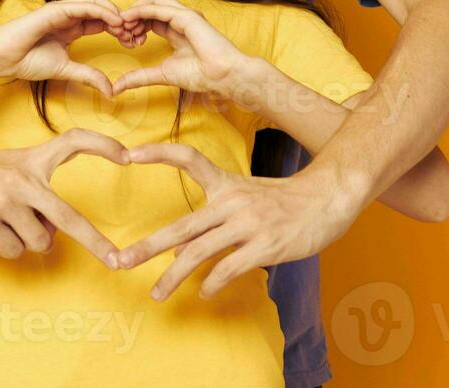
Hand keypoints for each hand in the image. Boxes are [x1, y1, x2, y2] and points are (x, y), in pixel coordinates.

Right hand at [0, 0, 140, 96]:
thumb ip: (88, 76)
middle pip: (103, 8)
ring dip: (114, 12)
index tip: (133, 42)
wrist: (2, 58)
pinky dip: (101, 10)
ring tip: (126, 27)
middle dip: (121, 19)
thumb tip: (111, 91)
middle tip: (135, 35)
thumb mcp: (66, 70)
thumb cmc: (27, 61)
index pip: (102, 21)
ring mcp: (62, 10)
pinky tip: (113, 21)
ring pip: (95, 1)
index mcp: (72, 27)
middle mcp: (69, 15)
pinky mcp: (55, 9)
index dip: (119, 28)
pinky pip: (83, 5)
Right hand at [0, 128, 131, 264]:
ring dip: (30, 241)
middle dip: (97, 243)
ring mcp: (5, 202)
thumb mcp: (15, 165)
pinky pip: (13, 250)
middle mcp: (24, 181)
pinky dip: (7, 246)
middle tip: (116, 261)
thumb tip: (54, 233)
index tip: (127, 155)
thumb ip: (38, 192)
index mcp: (34, 162)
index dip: (102, 145)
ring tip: (9, 222)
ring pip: (38, 242)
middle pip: (69, 218)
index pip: (74, 142)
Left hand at [109, 0, 255, 101]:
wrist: (222, 76)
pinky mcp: (187, 16)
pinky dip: (142, 11)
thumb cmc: (201, 75)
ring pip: (154, 2)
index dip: (135, 25)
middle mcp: (181, 19)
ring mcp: (185, 15)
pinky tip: (130, 19)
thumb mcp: (162, 74)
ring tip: (122, 23)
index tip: (123, 38)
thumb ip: (140, 77)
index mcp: (177, 30)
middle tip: (119, 29)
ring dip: (135, 10)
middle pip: (151, 7)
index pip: (151, 19)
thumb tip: (117, 87)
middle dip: (133, 16)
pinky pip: (159, 8)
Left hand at [115, 143, 359, 300]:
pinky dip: (212, 283)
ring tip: (157, 294)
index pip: (188, 158)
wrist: (327, 199)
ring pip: (199, 253)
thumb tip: (178, 253)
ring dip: (173, 277)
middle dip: (147, 246)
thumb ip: (212, 220)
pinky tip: (205, 292)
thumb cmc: (284, 201)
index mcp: (226, 184)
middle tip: (120, 260)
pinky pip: (229, 268)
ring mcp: (249, 224)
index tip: (128, 154)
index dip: (158, 154)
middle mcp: (232, 202)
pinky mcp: (265, 245)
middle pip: (181, 226)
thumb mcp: (246, 198)